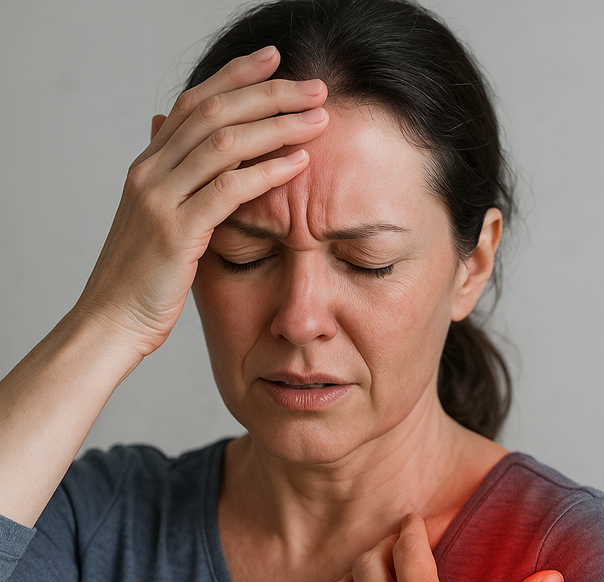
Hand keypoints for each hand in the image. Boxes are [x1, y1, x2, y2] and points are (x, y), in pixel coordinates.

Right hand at [77, 46, 327, 354]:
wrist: (110, 323)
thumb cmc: (140, 282)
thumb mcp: (154, 224)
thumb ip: (172, 185)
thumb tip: (174, 146)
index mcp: (147, 167)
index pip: (193, 103)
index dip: (235, 75)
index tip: (274, 60)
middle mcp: (150, 173)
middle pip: (214, 112)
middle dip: (269, 93)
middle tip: (315, 86)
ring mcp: (159, 200)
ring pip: (224, 143)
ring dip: (277, 126)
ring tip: (317, 119)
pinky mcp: (176, 232)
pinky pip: (227, 190)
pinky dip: (266, 172)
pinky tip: (298, 163)